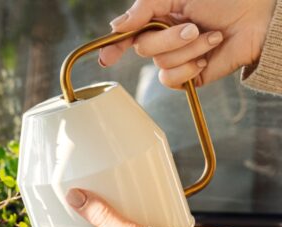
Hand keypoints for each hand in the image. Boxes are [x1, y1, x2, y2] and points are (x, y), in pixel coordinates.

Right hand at [99, 0, 276, 87]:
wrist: (259, 17)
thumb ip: (144, 8)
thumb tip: (116, 26)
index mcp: (159, 18)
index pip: (127, 35)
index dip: (113, 47)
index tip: (106, 58)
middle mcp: (165, 39)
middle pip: (144, 49)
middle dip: (169, 39)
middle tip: (193, 27)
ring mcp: (177, 58)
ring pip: (161, 64)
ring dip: (189, 49)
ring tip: (212, 36)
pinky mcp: (190, 75)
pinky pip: (172, 80)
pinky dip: (189, 68)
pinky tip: (206, 57)